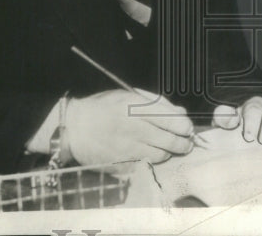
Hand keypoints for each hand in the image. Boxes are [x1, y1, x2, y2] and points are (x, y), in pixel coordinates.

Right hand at [64, 89, 194, 165]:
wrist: (74, 128)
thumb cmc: (103, 108)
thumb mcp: (128, 95)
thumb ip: (156, 103)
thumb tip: (180, 113)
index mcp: (135, 108)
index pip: (171, 120)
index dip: (185, 125)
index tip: (187, 127)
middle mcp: (133, 129)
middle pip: (170, 141)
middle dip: (184, 143)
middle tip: (187, 142)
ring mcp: (127, 150)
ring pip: (161, 155)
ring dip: (169, 152)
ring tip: (168, 147)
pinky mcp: (121, 165)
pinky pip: (146, 165)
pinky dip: (152, 161)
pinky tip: (151, 154)